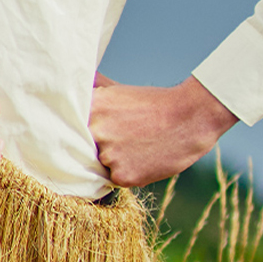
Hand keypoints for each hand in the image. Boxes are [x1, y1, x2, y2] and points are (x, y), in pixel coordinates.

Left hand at [89, 73, 237, 187]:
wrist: (190, 118)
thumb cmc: (155, 104)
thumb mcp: (119, 92)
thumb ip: (94, 93)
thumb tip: (79, 83)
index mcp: (92, 107)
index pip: (72, 126)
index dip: (82, 130)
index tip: (95, 130)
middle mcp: (95, 130)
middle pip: (85, 147)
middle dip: (100, 144)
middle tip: (125, 137)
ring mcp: (108, 154)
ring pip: (101, 164)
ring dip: (115, 159)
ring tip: (138, 145)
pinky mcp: (122, 175)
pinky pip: (116, 178)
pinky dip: (129, 171)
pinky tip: (144, 157)